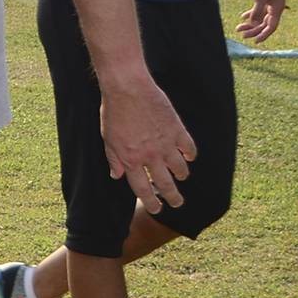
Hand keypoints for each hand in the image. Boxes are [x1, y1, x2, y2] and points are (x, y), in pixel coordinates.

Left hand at [100, 75, 196, 213]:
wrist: (128, 89)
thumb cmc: (114, 112)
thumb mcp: (107, 139)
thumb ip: (114, 159)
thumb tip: (117, 176)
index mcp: (131, 160)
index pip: (142, 189)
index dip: (151, 202)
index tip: (157, 209)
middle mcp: (150, 156)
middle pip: (165, 184)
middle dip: (172, 197)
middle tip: (177, 203)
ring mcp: (165, 144)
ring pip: (180, 168)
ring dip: (182, 176)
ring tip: (182, 178)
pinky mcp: (177, 130)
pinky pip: (189, 148)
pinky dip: (190, 155)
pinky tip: (189, 157)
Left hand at [236, 0, 286, 43]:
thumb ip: (257, 11)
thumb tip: (254, 24)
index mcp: (277, 8)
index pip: (271, 26)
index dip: (263, 35)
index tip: (255, 42)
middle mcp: (275, 7)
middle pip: (265, 24)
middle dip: (253, 30)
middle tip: (241, 34)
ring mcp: (271, 3)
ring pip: (261, 18)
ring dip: (250, 23)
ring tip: (238, 28)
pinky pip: (259, 10)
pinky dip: (251, 14)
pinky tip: (242, 17)